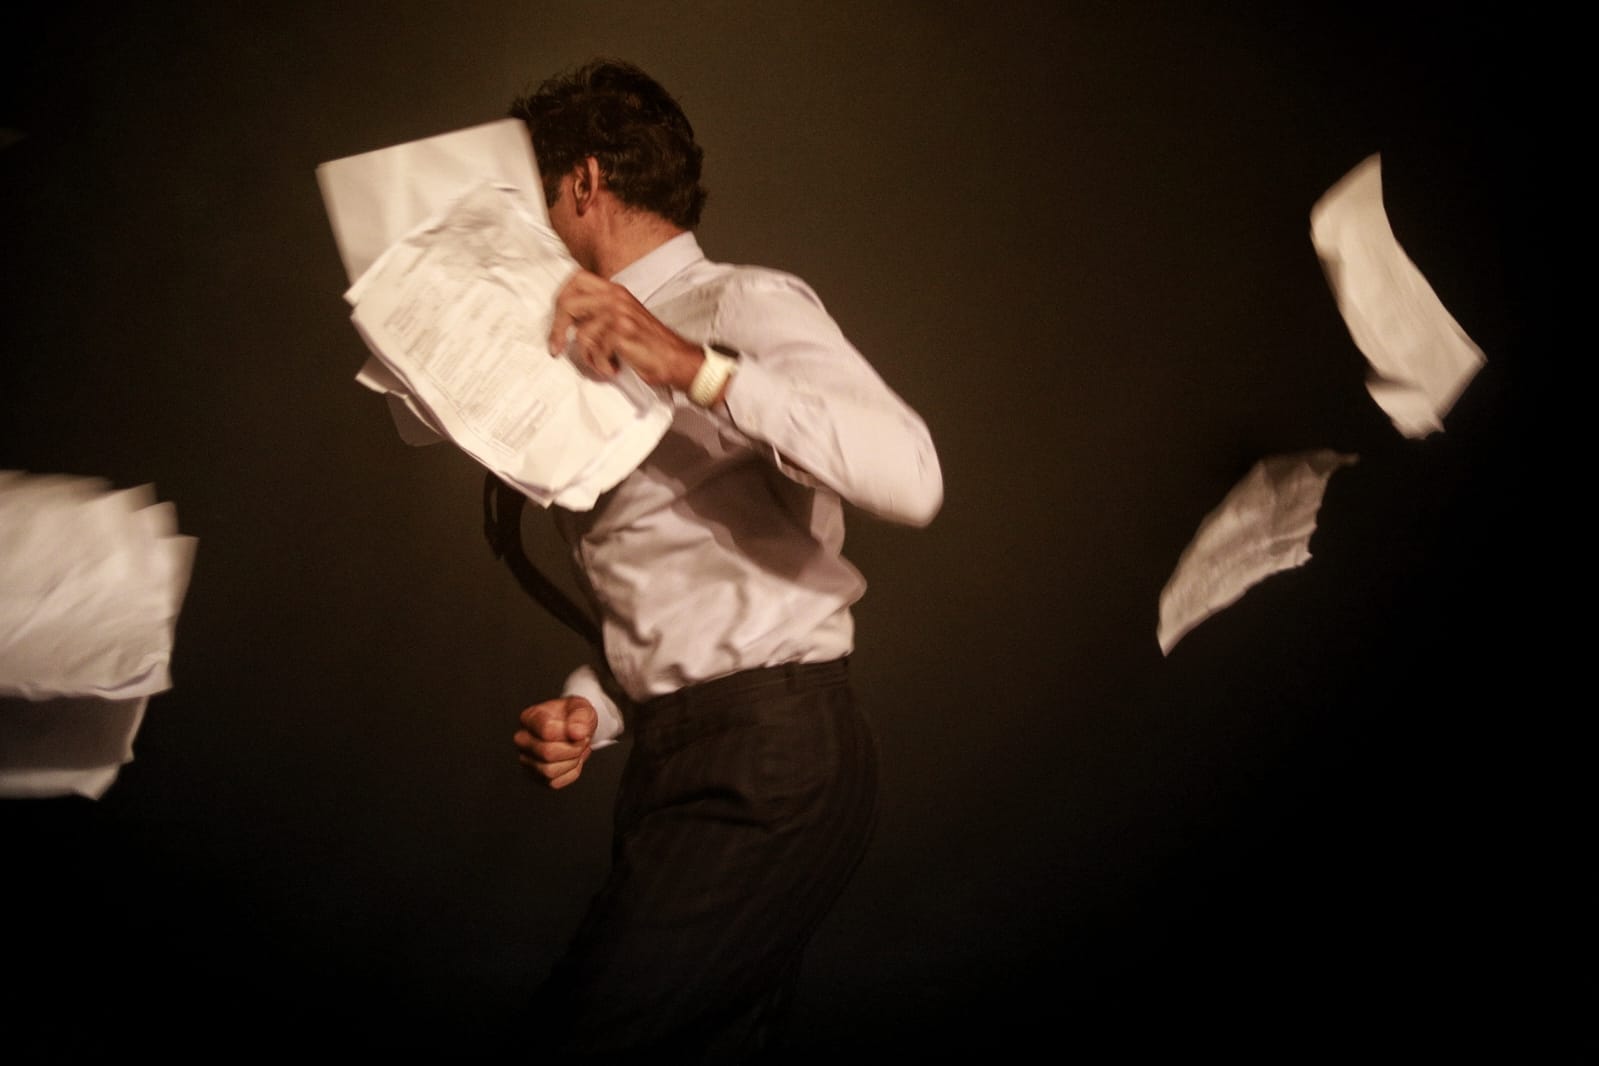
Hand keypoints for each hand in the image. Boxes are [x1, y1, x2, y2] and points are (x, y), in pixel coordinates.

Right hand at [515, 695, 596, 788]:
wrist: (574, 729)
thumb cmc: (574, 716)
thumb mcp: (581, 708)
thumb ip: (580, 716)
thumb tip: (577, 733)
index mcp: (529, 718)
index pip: (547, 731)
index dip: (570, 732)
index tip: (578, 728)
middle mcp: (522, 740)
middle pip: (547, 753)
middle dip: (573, 748)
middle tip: (582, 740)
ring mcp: (526, 759)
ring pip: (549, 771)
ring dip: (572, 761)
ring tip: (576, 749)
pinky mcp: (536, 776)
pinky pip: (554, 783)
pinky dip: (570, 772)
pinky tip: (571, 759)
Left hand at [549, 269, 702, 388]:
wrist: (676, 359)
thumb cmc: (648, 345)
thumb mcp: (623, 318)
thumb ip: (599, 312)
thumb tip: (567, 320)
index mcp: (615, 291)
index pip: (577, 279)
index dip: (561, 297)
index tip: (557, 320)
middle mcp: (616, 297)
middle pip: (568, 302)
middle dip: (557, 328)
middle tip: (557, 348)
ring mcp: (620, 314)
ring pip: (582, 334)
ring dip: (589, 356)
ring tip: (603, 362)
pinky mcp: (623, 332)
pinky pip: (596, 350)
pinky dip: (601, 365)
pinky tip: (613, 367)